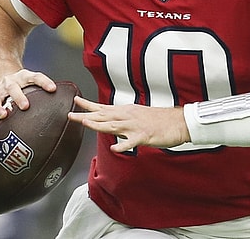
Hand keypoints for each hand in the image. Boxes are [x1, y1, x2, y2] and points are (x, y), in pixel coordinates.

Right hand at [0, 69, 55, 123]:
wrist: (2, 77)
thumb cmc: (25, 86)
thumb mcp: (34, 83)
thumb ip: (47, 92)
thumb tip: (70, 107)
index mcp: (24, 77)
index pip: (36, 77)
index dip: (44, 82)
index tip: (53, 89)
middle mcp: (9, 83)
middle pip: (13, 88)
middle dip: (19, 97)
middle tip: (25, 106)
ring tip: (3, 116)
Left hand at [68, 97, 189, 152]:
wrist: (179, 122)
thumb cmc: (160, 120)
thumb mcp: (139, 115)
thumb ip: (124, 119)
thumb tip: (112, 120)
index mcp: (126, 111)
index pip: (103, 107)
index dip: (88, 105)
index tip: (75, 100)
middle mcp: (128, 116)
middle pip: (103, 116)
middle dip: (86, 115)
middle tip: (70, 114)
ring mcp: (135, 126)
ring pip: (114, 126)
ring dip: (99, 125)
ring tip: (86, 124)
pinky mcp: (144, 136)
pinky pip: (131, 142)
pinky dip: (122, 145)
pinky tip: (114, 148)